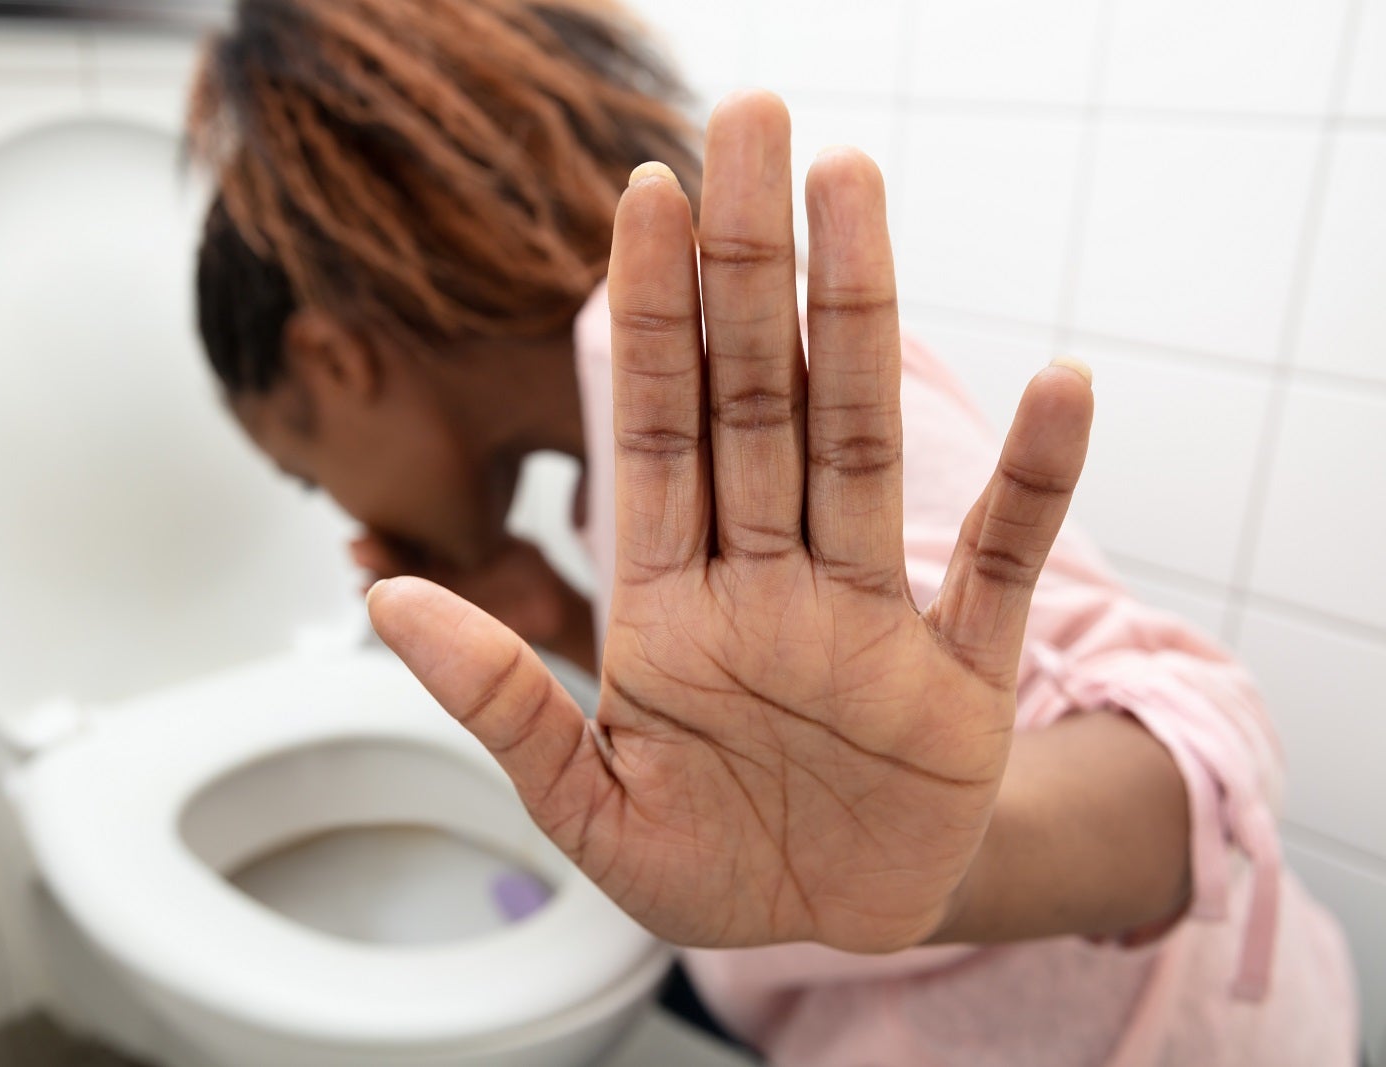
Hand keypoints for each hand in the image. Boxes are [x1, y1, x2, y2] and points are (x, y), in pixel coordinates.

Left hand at [366, 91, 1094, 953]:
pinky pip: (998, 563)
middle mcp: (769, 582)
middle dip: (747, 263)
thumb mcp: (583, 806)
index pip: (658, 430)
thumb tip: (385, 595)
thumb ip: (499, 698)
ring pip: (860, 440)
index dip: (650, 314)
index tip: (642, 196)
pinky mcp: (961, 677)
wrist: (826, 932)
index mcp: (673, 607)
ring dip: (861, 315)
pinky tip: (1060, 387)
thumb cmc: (705, 865)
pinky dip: (1034, 483)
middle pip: (758, 394)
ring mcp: (868, 618)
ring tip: (855, 186)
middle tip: (749, 120)